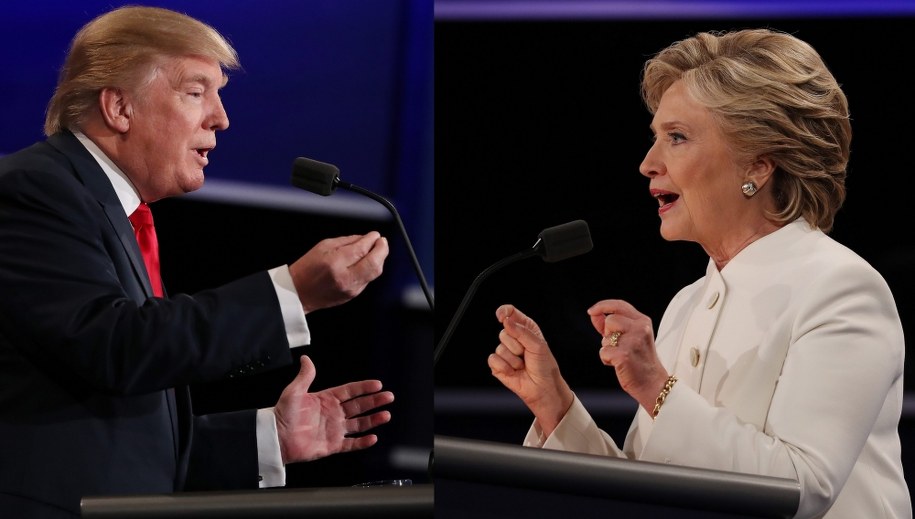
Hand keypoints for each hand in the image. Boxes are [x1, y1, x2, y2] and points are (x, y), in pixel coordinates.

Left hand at [274, 355, 393, 463]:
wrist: (275, 438)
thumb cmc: (282, 414)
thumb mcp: (294, 391)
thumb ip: (305, 376)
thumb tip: (306, 358)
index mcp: (326, 399)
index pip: (350, 391)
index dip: (364, 387)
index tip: (377, 384)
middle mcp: (333, 414)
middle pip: (359, 406)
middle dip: (374, 401)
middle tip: (388, 396)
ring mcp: (334, 430)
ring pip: (359, 424)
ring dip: (373, 420)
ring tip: (386, 415)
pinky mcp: (332, 445)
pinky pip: (351, 444)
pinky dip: (362, 442)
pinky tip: (373, 437)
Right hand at [289, 232, 388, 312]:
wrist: (299, 293)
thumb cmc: (307, 269)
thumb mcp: (323, 246)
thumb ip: (347, 241)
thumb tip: (365, 238)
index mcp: (335, 262)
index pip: (361, 249)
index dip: (372, 240)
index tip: (375, 235)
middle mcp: (345, 277)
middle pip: (374, 263)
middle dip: (382, 250)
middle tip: (382, 241)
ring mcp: (351, 289)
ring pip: (374, 273)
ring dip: (379, 259)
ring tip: (378, 250)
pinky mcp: (353, 295)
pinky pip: (368, 279)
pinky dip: (371, 269)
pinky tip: (368, 262)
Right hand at [488, 304, 572, 436]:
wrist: (542, 387)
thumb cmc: (544, 365)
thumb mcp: (537, 345)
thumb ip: (522, 332)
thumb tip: (506, 321)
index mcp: (524, 328)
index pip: (510, 313)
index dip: (504, 312)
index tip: (502, 316)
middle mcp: (513, 338)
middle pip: (503, 332)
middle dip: (517, 345)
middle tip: (526, 354)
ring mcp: (504, 351)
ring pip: (500, 348)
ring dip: (514, 359)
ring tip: (523, 365)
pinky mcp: (497, 365)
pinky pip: (493, 359)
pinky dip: (505, 367)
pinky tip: (514, 371)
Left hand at [587, 299, 667, 412]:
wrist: (653, 383)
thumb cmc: (640, 360)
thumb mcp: (631, 337)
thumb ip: (613, 325)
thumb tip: (594, 314)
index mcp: (643, 321)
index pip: (619, 305)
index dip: (603, 306)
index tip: (591, 311)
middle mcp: (640, 328)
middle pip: (610, 320)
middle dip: (607, 334)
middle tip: (619, 346)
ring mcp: (633, 341)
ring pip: (605, 337)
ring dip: (608, 348)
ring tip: (622, 357)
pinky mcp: (624, 355)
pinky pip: (603, 352)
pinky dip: (606, 359)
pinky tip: (619, 364)